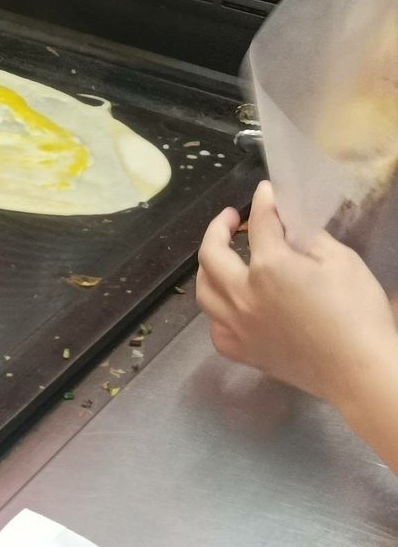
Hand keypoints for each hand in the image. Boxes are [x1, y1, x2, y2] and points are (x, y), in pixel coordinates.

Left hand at [196, 181, 397, 406]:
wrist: (361, 371)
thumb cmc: (358, 313)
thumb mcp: (341, 261)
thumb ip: (307, 237)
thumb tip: (287, 223)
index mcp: (268, 267)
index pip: (258, 223)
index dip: (262, 202)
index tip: (264, 193)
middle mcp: (242, 294)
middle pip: (210, 254)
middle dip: (217, 229)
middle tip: (229, 218)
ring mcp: (237, 325)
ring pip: (203, 291)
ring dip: (208, 268)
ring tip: (219, 258)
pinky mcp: (241, 352)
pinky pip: (215, 326)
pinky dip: (217, 311)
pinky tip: (229, 305)